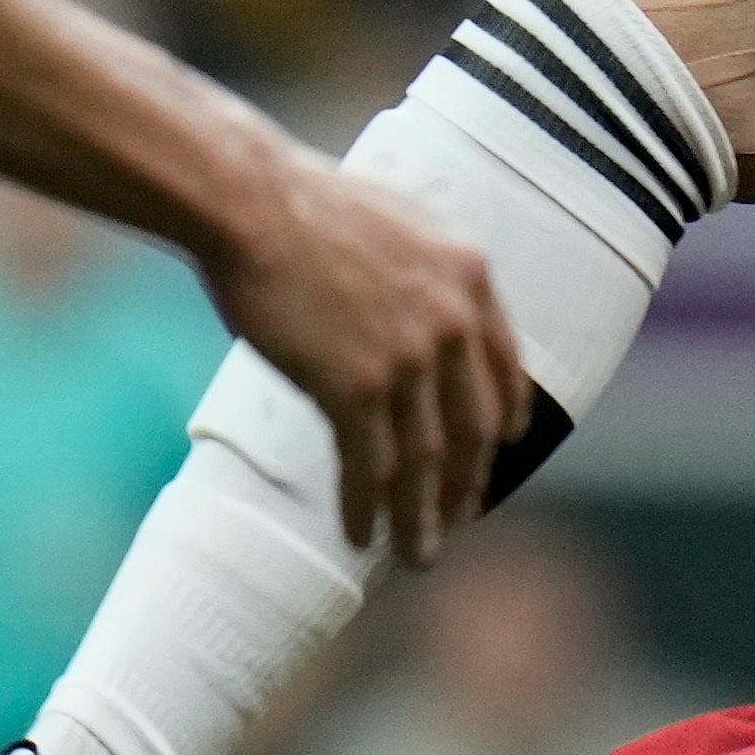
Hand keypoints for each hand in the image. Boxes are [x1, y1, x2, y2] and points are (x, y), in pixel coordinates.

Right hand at [210, 149, 523, 562]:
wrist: (248, 200)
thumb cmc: (302, 202)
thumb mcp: (398, 220)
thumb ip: (425, 270)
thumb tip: (418, 305)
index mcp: (470, 275)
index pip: (506, 368)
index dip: (504, 420)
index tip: (500, 450)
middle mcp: (452, 321)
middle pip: (474, 427)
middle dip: (468, 484)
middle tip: (458, 520)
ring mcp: (407, 358)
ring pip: (425, 461)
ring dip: (421, 517)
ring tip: (416, 554)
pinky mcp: (354, 388)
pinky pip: (369, 466)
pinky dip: (366, 508)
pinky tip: (360, 536)